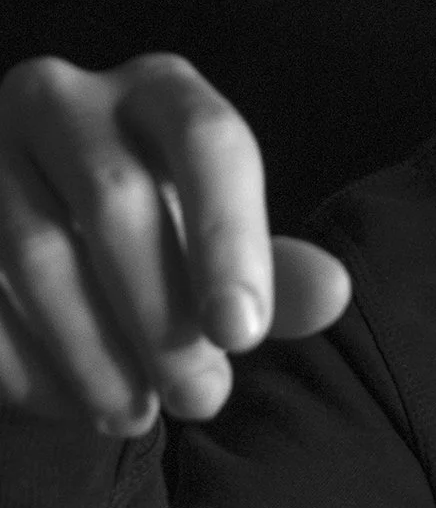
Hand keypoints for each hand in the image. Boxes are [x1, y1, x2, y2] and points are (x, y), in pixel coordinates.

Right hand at [0, 54, 351, 436]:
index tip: (244, 334)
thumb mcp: (222, 259)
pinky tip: (70, 402)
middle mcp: (63, 98)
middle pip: (116, 198)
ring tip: (136, 416)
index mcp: (159, 91)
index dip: (229, 240)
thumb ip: (276, 278)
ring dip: (94, 349)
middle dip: (163, 315)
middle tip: (203, 399)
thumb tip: (333, 292)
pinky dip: (27, 359)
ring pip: (37, 251)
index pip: (208, 141)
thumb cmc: (160, 252)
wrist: (51, 267)